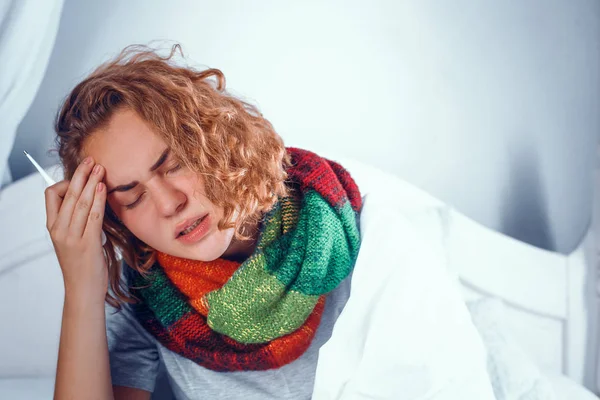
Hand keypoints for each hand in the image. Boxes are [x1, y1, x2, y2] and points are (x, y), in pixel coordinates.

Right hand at [45, 157, 107, 298]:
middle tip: (91, 160)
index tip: (81, 176)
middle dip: (80, 174)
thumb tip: (90, 200)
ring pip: (80, 202)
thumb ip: (77, 221)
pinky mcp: (87, 243)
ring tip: (100, 168)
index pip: (50, 195)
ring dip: (91, 182)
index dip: (65, 181)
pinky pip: (93, 216)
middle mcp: (59, 230)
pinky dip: (98, 199)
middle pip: (67, 194)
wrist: (83, 291)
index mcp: (53, 227)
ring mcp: (71, 237)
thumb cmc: (82, 265)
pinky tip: (103, 188)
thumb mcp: (73, 239)